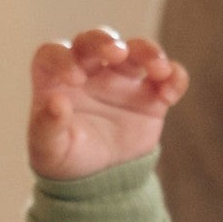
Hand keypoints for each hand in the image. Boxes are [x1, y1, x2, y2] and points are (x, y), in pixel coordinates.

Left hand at [28, 29, 188, 180]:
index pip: (53, 54)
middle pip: (95, 40)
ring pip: (135, 50)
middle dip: (106, 41)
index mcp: (55, 79)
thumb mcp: (49, 149)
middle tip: (118, 53)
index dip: (63, 59)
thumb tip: (56, 102)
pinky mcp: (149, 95)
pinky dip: (174, 78)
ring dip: (149, 52)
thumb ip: (48, 126)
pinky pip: (166, 76)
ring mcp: (121, 79)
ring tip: (159, 70)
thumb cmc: (66, 158)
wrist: (100, 181)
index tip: (76, 79)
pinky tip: (170, 95)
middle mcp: (88, 70)